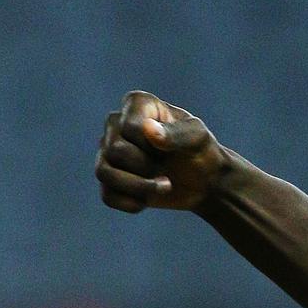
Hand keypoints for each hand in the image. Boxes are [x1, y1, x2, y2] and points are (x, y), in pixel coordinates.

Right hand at [96, 90, 231, 211]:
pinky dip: (130, 203)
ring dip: (138, 187)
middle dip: (146, 166)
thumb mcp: (198, 139)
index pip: (129, 127)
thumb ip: (177, 132)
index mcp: (137, 104)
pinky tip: (148, 200)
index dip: (151, 145)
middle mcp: (116, 125)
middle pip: (114, 150)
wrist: (204, 181)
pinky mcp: (109, 179)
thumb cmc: (201, 152)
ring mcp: (108, 153)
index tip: (172, 148)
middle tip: (168, 169)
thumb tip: (148, 130)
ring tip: (164, 187)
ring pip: (104, 173)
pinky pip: (107, 196)